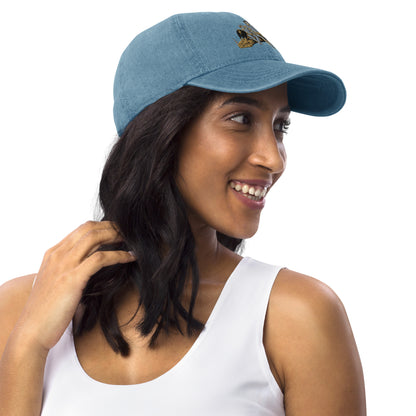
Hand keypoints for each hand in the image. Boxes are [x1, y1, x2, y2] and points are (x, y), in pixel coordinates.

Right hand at [16, 221, 135, 352]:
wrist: (31, 331)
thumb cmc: (45, 311)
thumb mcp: (56, 283)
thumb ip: (69, 271)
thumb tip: (90, 268)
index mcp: (53, 254)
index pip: (81, 229)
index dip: (102, 227)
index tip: (118, 231)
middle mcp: (58, 255)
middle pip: (89, 228)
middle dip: (111, 227)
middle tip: (128, 232)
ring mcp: (64, 265)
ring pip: (94, 237)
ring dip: (116, 236)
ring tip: (132, 240)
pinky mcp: (73, 278)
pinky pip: (100, 258)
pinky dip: (118, 255)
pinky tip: (130, 257)